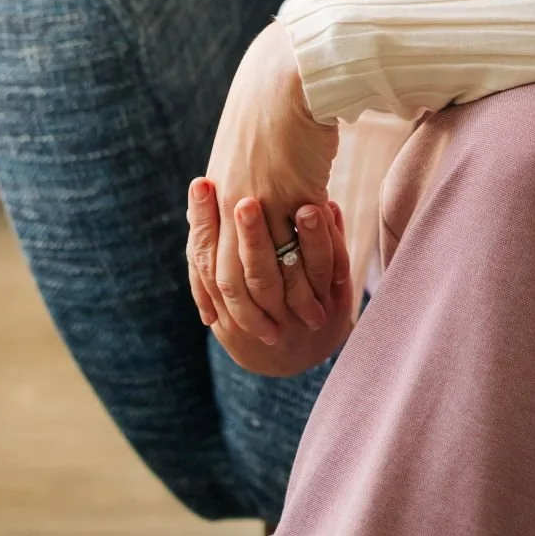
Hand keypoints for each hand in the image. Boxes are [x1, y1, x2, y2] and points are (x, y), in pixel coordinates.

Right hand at [187, 180, 354, 376]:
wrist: (298, 351)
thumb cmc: (258, 305)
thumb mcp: (233, 280)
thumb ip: (220, 237)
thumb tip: (201, 183)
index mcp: (224, 295)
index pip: (205, 256)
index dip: (202, 220)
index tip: (201, 184)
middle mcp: (260, 307)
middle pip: (253, 270)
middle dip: (249, 233)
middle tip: (244, 200)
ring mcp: (297, 308)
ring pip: (300, 270)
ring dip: (305, 235)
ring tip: (305, 206)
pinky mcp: (333, 303)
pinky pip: (333, 269)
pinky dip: (332, 238)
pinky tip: (330, 205)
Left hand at [193, 17, 341, 341]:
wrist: (291, 72)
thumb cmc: (277, 99)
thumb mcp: (250, 143)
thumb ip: (247, 174)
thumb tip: (249, 187)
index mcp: (216, 191)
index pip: (202, 255)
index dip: (207, 292)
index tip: (215, 319)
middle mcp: (229, 204)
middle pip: (226, 276)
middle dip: (244, 315)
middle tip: (264, 340)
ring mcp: (258, 202)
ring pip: (258, 274)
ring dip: (277, 310)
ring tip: (298, 330)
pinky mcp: (291, 196)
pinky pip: (294, 256)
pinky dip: (305, 287)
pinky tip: (320, 301)